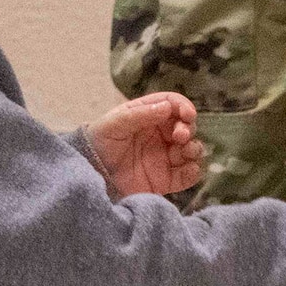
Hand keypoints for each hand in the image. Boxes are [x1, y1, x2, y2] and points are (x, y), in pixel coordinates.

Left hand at [85, 94, 205, 197]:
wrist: (91, 176)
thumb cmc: (99, 144)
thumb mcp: (114, 124)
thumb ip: (140, 114)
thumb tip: (168, 107)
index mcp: (149, 116)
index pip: (173, 105)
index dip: (184, 107)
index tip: (187, 114)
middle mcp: (160, 135)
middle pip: (186, 127)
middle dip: (188, 129)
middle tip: (180, 136)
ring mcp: (165, 157)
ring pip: (192, 149)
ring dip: (195, 148)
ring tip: (184, 152)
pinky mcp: (168, 179)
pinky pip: (189, 175)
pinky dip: (194, 171)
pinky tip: (188, 169)